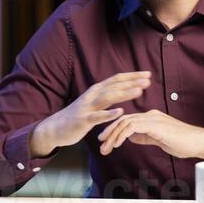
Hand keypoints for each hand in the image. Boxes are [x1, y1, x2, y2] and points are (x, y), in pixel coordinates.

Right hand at [30, 71, 150, 156]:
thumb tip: (123, 90)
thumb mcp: (93, 103)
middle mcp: (92, 94)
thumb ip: (106, 96)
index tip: (148, 74)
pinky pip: (97, 116)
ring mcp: (88, 107)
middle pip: (115, 85)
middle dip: (132, 81)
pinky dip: (109, 113)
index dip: (132, 76)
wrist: (55, 128)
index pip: (117, 79)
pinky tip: (120, 112)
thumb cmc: (78, 116)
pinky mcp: (84, 120)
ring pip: (108, 97)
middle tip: (148, 79)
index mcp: (96, 90)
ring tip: (139, 91)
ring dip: (124, 93)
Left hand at [97, 109, 203, 160]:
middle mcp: (150, 115)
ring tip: (105, 147)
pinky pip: (132, 127)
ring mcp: (152, 118)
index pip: (127, 120)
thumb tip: (131, 138)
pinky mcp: (154, 124)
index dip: (114, 130)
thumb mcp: (160, 140)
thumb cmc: (183, 143)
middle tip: (100, 144)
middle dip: (109, 132)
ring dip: (112, 135)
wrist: (198, 142)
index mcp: (151, 118)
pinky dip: (122, 135)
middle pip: (123, 120)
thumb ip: (145, 137)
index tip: (105, 140)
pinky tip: (117, 144)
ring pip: (125, 122)